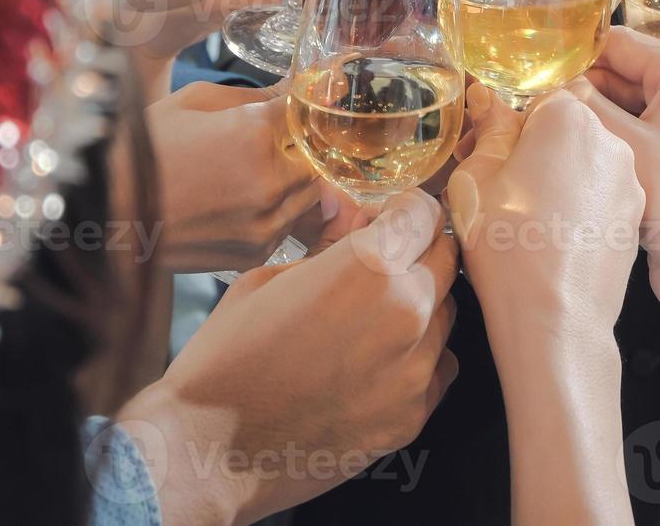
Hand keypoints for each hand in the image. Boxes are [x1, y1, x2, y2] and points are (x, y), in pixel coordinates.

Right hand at [121, 189, 458, 525]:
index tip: (393, 218)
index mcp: (369, 267)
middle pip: (447, 258)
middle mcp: (407, 313)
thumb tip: (365, 223)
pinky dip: (420, 355)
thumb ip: (333, 246)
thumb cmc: (228, 358)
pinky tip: (378, 360)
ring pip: (447, 312)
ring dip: (423, 303)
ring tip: (373, 315)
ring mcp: (416, 370)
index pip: (423, 212)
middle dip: (421, 250)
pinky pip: (440, 365)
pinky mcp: (414, 415)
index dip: (406, 210)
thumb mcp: (270, 277)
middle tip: (387, 260)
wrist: (212, 451)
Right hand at [145, 80, 319, 272]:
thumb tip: (294, 87)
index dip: (309, 102)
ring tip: (253, 171)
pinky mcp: (255, 251)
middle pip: (318, 156)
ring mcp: (265, 222)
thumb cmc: (143, 149)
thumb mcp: (194, 102)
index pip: (309, 110)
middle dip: (304, 145)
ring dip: (294, 180)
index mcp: (255, 131)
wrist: (104, 213)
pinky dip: (277, 212)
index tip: (308, 98)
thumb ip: (253, 96)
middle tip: (279, 139)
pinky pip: (288, 226)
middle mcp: (269, 180)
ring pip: (310, 194)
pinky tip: (241, 201)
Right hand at [445, 82, 638, 525]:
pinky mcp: (636, 213)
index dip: (513, 118)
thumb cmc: (511, 249)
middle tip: (502, 173)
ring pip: (589, 156)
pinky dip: (581, 198)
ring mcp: (630, 178)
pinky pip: (603, 189)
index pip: (541, 95)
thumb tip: (487, 98)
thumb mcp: (478, 180)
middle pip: (571, 122)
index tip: (493, 140)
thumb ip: (488, 130)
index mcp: (570, 116)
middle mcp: (611, 139)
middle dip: (540, 139)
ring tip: (525, 205)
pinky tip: (552, 228)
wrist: (559, 323)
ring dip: (562, 169)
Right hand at [582, 29, 659, 465]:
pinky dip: (621, 138)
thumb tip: (559, 87)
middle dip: (590, 84)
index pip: (627, 43)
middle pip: (635, 72)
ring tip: (558, 122)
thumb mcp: (621, 142)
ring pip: (641, 106)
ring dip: (603, 113)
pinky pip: (652, 135)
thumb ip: (584, 105)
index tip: (544, 60)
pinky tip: (588, 151)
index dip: (581, 51)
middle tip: (544, 95)